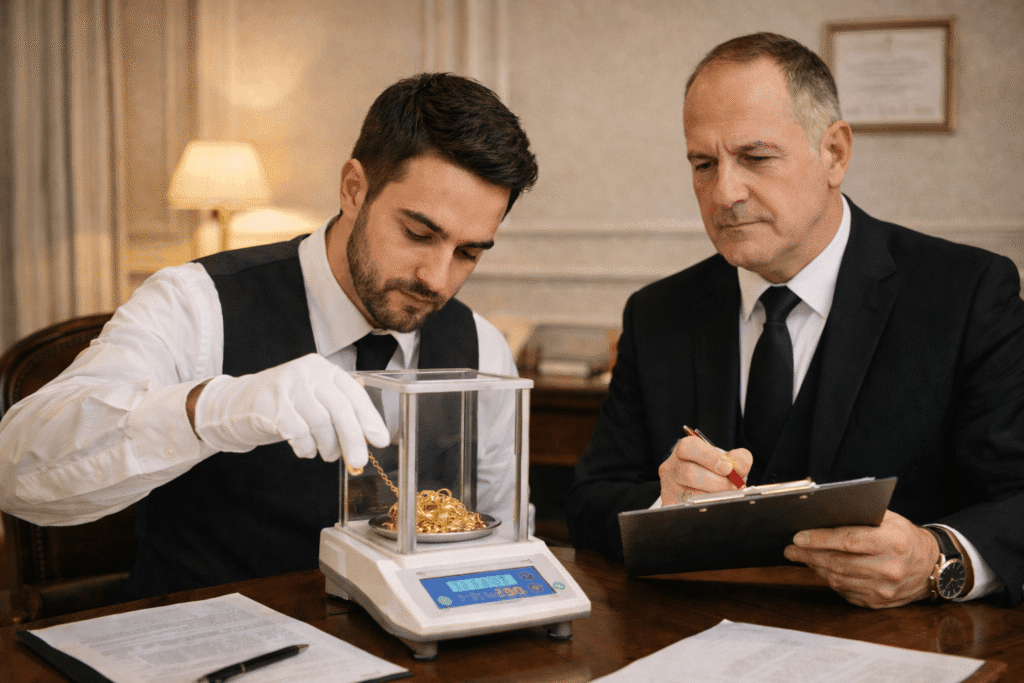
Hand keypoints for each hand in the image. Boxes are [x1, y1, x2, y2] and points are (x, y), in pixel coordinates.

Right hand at [191, 353, 389, 469]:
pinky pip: (298, 433)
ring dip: (328, 446)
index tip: (381, 440)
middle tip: (359, 462)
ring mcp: (288, 387)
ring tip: (328, 455)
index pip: (354, 394)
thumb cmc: (287, 405)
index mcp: (325, 370)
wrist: (238, 403)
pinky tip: (305, 450)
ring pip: (320, 423)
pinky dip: (306, 448)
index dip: (370, 418)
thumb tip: (368, 439)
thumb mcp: (315, 400)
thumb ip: (339, 413)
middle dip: (353, 439)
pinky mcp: (270, 405)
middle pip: (340, 409)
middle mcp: (308, 373)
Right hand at [658, 436, 751, 504]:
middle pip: (689, 473)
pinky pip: (688, 508)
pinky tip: (716, 503)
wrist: (702, 486)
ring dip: (714, 497)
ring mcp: (669, 487)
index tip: (728, 468)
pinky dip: (707, 507)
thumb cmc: (714, 470)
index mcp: (684, 449)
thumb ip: (738, 459)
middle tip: (733, 486)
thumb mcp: (728, 459)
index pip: (689, 447)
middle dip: (717, 482)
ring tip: (727, 496)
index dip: (710, 458)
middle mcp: (672, 467)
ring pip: (689, 494)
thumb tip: (738, 468)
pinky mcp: (670, 504)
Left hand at [783, 510, 939, 608]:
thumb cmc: (904, 536)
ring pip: (838, 579)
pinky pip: (845, 592)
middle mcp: (889, 568)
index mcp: (892, 542)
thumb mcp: (889, 519)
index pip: (848, 541)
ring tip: (801, 557)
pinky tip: (821, 569)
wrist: (931, 566)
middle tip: (791, 549)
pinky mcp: (878, 603)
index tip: (798, 537)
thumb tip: (821, 516)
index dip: (819, 539)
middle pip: (838, 562)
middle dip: (809, 555)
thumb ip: (860, 517)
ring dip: (815, 568)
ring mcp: (884, 590)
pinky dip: (830, 580)